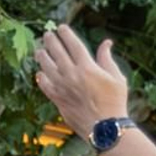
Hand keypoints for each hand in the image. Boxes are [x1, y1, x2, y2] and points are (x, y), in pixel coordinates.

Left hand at [33, 24, 130, 142]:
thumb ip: (107, 58)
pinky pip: (46, 87)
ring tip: (39, 51)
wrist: (105, 128)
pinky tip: (39, 74)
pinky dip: (42, 79)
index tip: (61, 27)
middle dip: (51, 41)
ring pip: (48, 68)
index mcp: (87, 67)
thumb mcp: (116, 77)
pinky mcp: (58, 101)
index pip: (73, 44)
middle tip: (47, 35)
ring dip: (42, 58)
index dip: (66, 34)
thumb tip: (106, 43)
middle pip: (57, 53)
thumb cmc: (115, 102)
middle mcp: (72, 75)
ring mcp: (63, 88)